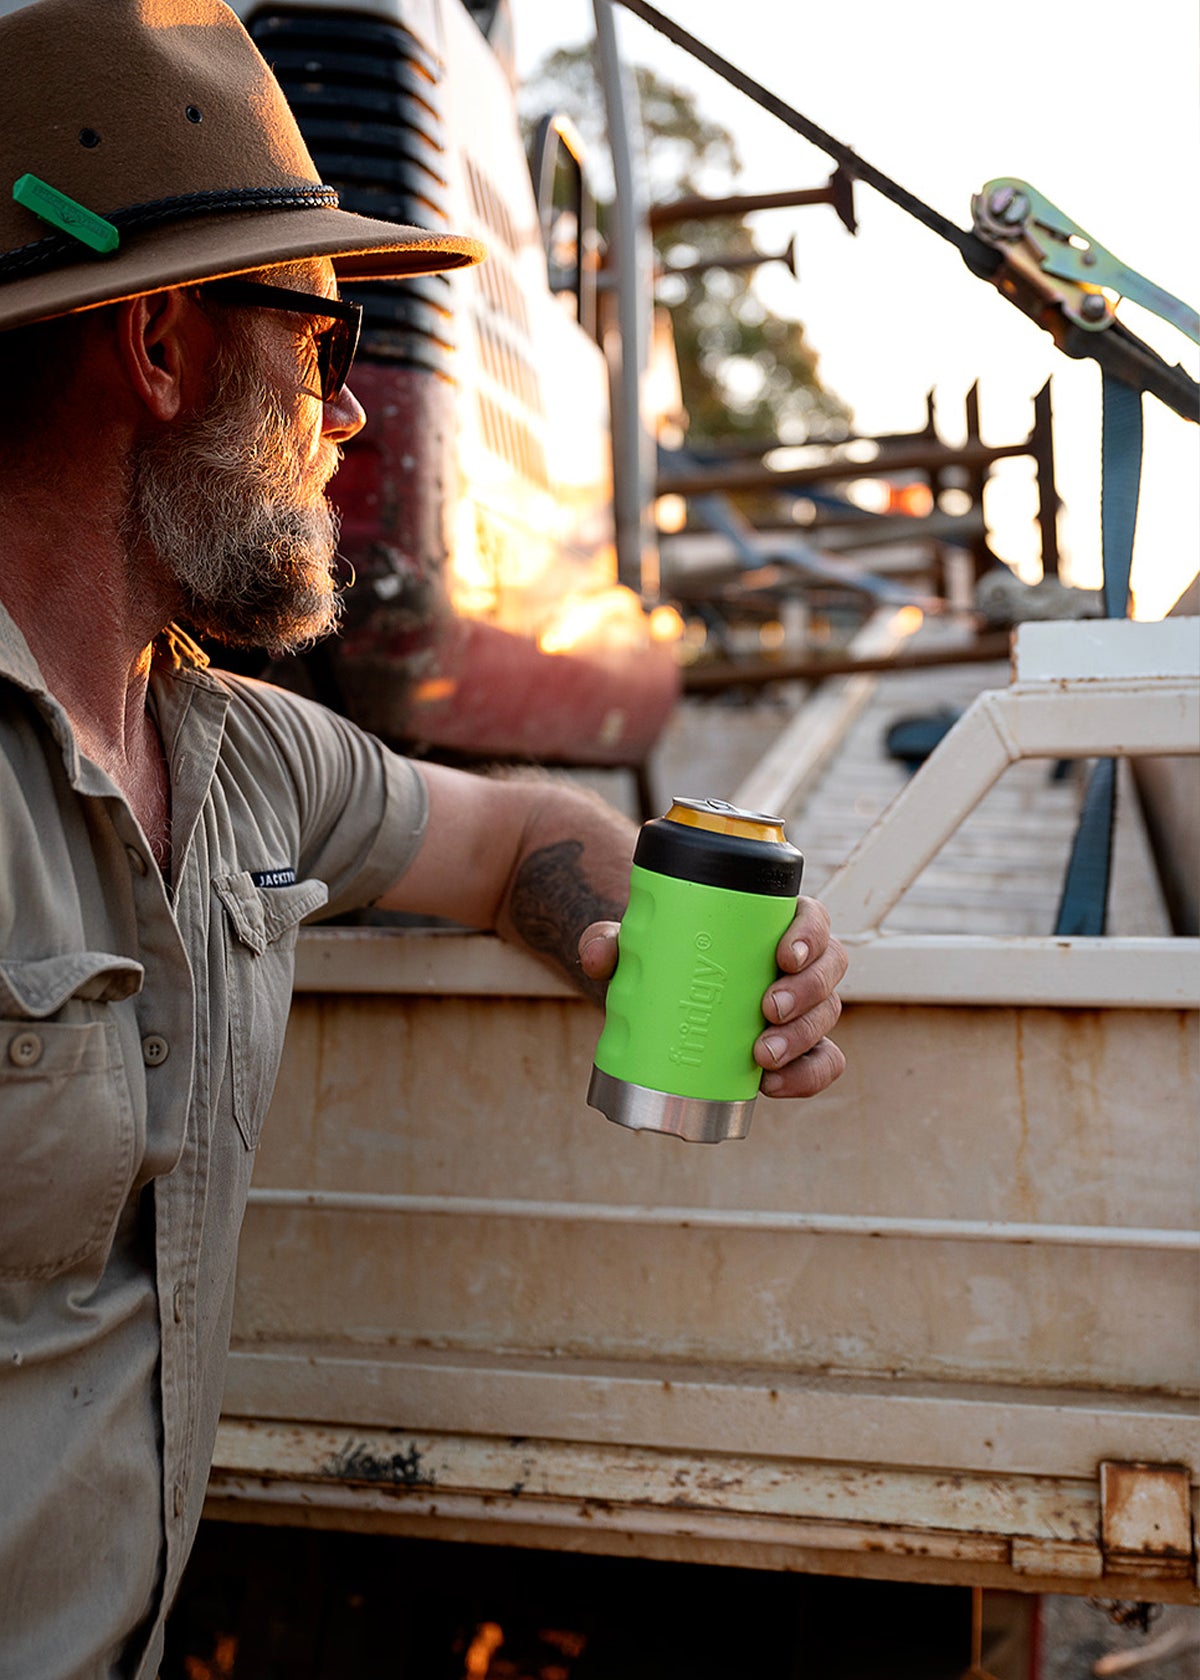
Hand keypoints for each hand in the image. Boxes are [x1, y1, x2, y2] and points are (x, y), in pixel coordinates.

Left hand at [578, 895, 846, 1098]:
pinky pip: (821, 1063)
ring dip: (804, 1037)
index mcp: (772, 923)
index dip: (810, 934)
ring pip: (826, 1016)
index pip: (812, 918)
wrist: (658, 997)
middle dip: (808, 992)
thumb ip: (609, 940)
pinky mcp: (796, 1049)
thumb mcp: (634, 944)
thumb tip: (597, 953)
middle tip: (768, 1009)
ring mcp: (801, 1008)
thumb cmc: (658, 958)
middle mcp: (797, 963)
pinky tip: (772, 1086)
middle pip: (829, 969)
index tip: (784, 954)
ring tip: (763, 1055)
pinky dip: (807, 1077)